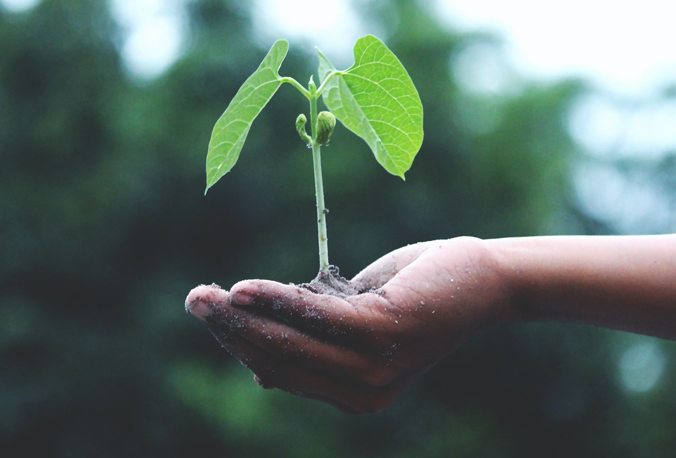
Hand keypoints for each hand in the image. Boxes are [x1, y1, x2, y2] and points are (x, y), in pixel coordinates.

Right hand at [185, 237, 516, 413]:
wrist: (481, 279)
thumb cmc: (415, 294)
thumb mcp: (356, 321)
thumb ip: (315, 341)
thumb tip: (260, 369)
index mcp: (353, 394)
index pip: (282, 372)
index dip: (241, 344)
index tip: (211, 314)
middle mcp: (363, 393)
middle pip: (279, 361)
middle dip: (231, 331)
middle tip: (194, 300)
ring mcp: (374, 368)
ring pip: (291, 342)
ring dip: (243, 317)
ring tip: (206, 295)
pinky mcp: (384, 333)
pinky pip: (317, 317)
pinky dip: (278, 301)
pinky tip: (244, 289)